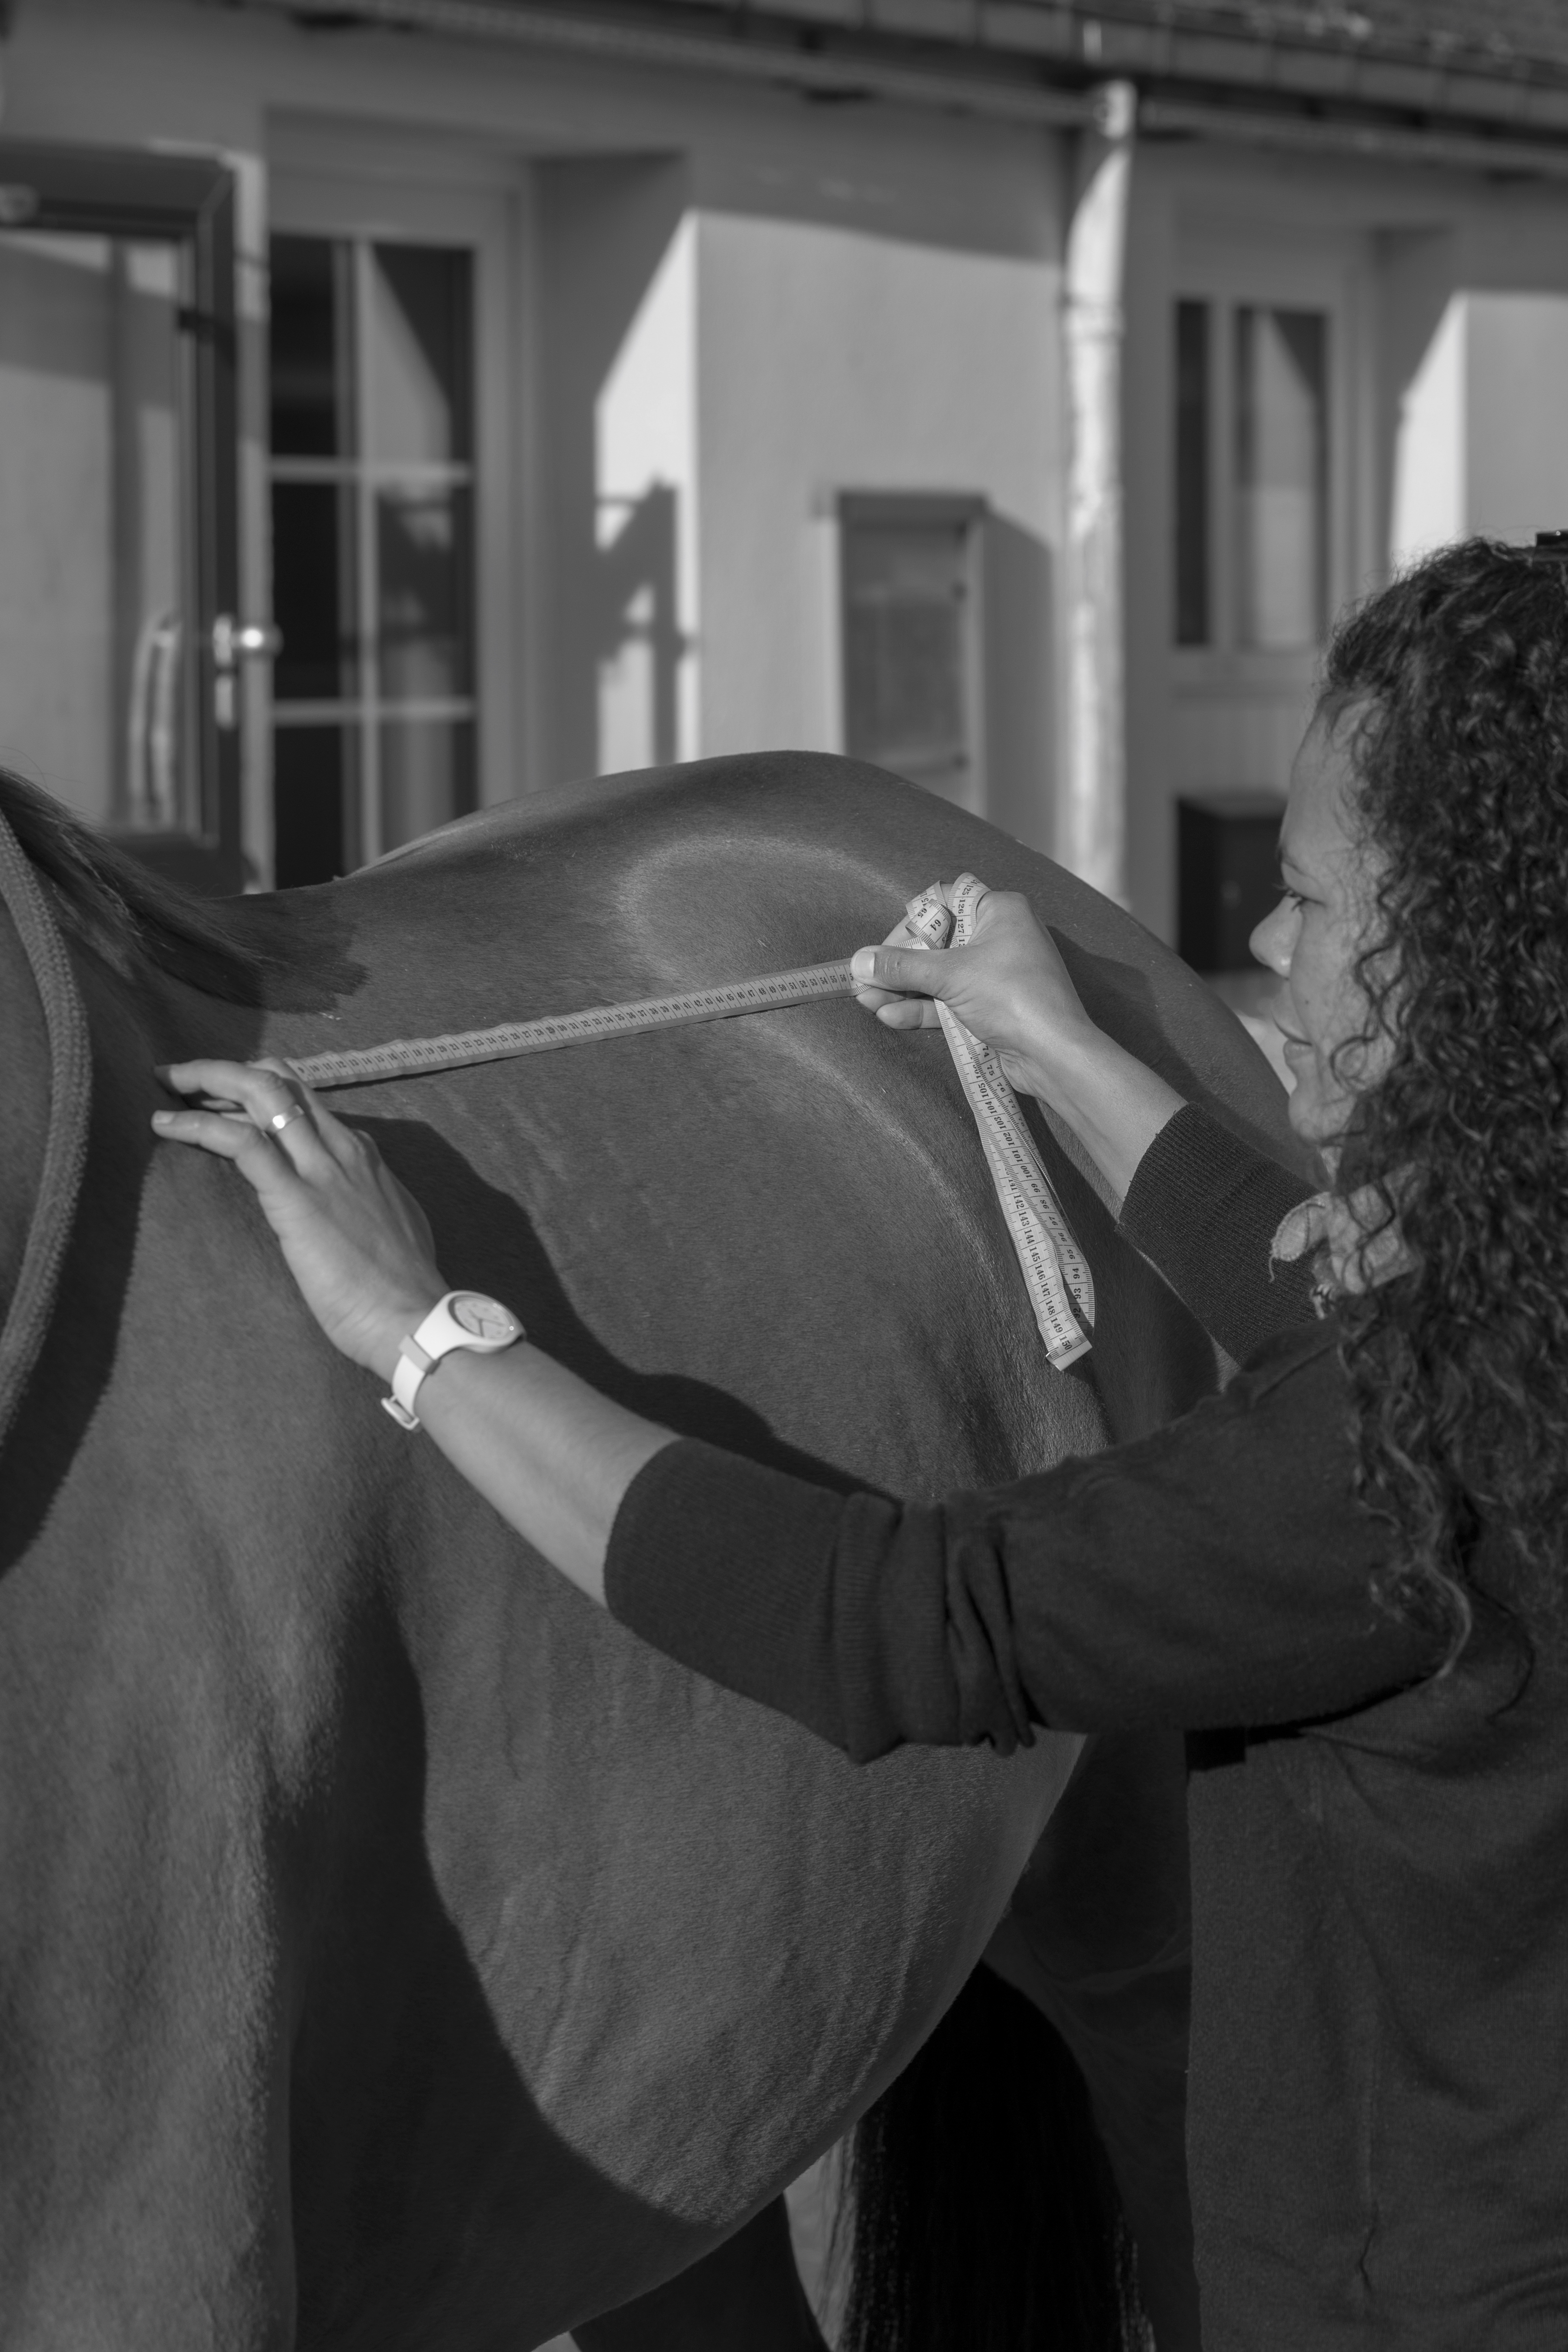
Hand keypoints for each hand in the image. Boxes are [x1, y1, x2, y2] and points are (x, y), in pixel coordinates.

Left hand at [152, 1058, 444, 1377]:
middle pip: (280, 1079)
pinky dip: (198, 1125)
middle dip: (227, 1071)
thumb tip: (351, 1201)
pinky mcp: (296, 1197)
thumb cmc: (402, 1288)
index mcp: (362, 1155)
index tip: (223, 1102)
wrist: (415, 1318)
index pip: (305, 1099)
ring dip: (207, 1079)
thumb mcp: (391, 1223)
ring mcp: (321, 1168)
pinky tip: (165, 1124)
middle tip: (183, 1080)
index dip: (259, 1091)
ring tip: (167, 1084)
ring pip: (261, 1091)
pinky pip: (241, 1142)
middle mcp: (342, 1147)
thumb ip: (366, 1200)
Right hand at [851, 882, 1099, 1101]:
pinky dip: (922, 1008)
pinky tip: (890, 1016)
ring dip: (903, 989)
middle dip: (898, 965)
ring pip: (940, 977)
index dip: (911, 924)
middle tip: (864, 980)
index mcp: (999, 911)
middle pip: (937, 944)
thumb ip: (902, 967)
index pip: (944, 903)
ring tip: (865, 1002)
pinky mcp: (991, 1008)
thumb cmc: (1010, 996)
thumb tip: (858, 961)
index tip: (884, 948)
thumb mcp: (950, 975)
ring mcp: (995, 975)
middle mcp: (999, 937)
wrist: (1053, 1053)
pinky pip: (950, 1002)